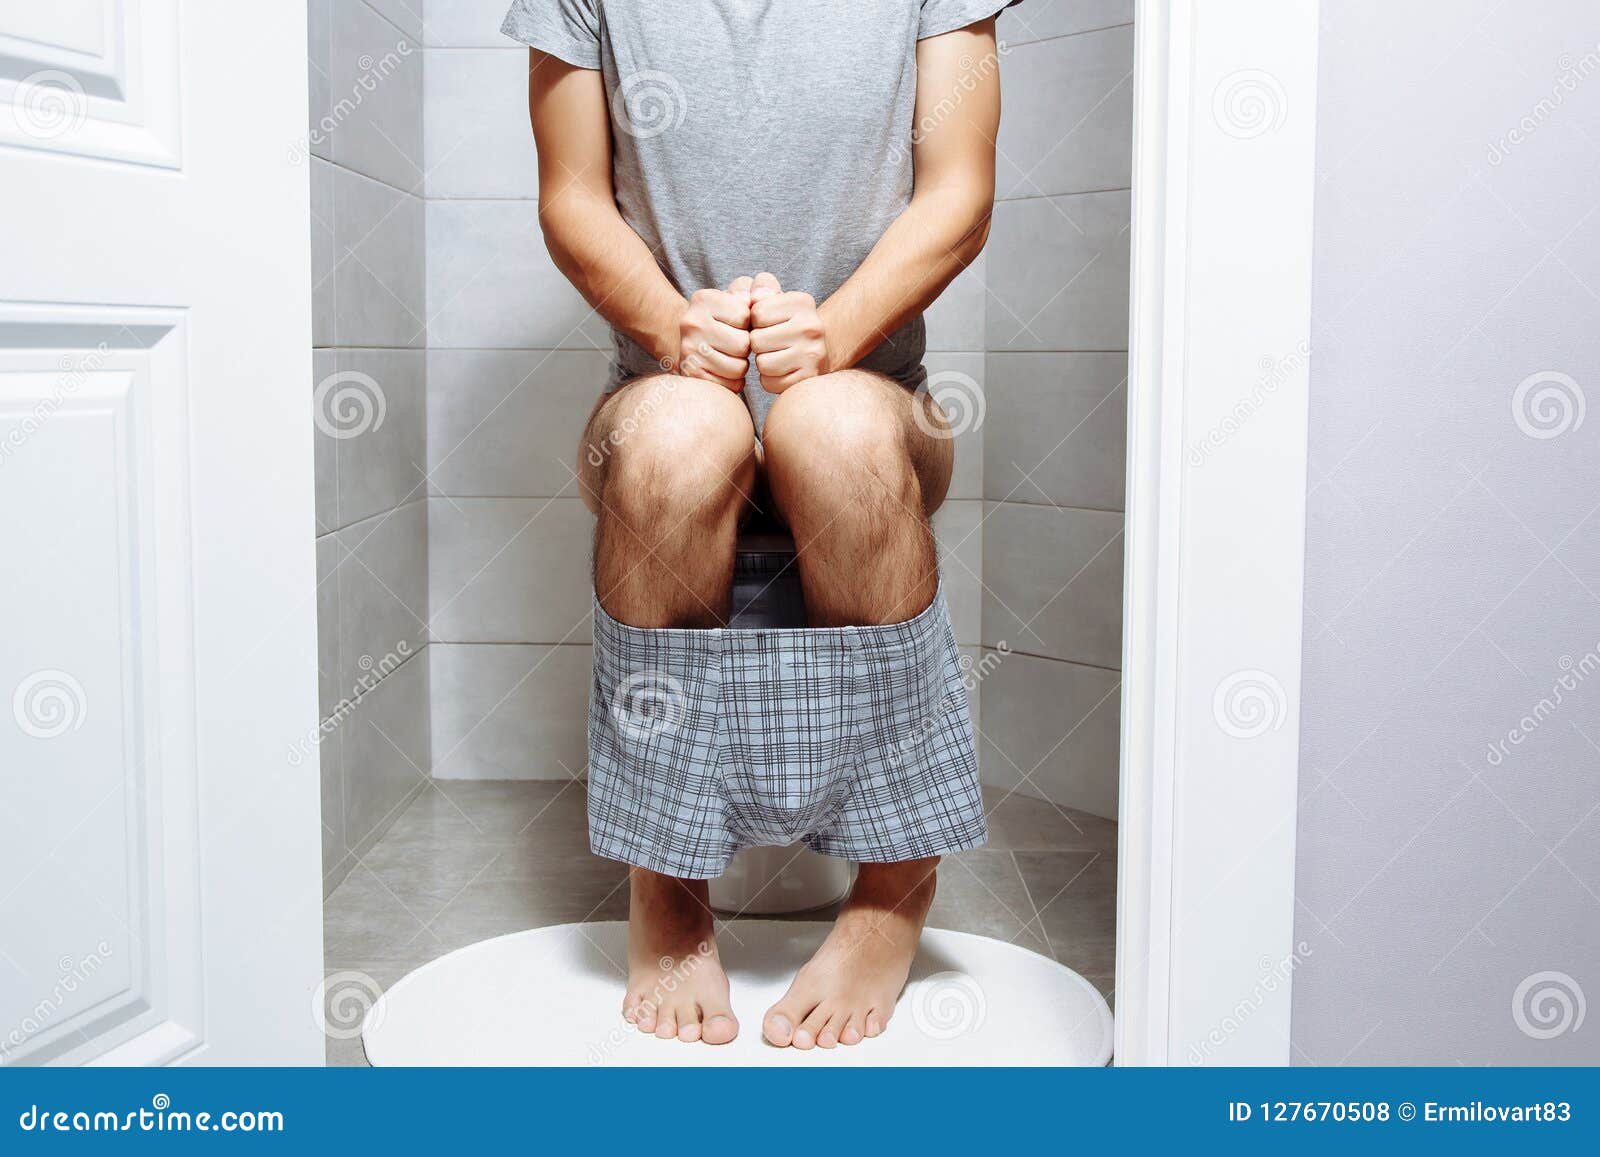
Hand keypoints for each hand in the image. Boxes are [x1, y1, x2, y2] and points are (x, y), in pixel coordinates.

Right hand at [675, 275, 753, 390]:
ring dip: (741, 366)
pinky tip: (726, 370)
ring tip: (732, 357)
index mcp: (703, 299)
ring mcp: (688, 351)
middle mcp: (691, 323)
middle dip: (746, 347)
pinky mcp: (691, 375)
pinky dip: (734, 381)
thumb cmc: (727, 318)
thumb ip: (760, 286)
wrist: (690, 339)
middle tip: (737, 343)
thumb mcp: (742, 295)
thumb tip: (760, 297)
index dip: (749, 323)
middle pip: (742, 345)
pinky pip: (730, 385)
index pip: (745, 316)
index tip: (740, 323)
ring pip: (738, 368)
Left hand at [748, 272, 830, 393]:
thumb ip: (760, 287)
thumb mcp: (776, 299)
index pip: (756, 313)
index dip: (755, 321)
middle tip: (771, 342)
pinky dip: (770, 379)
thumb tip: (754, 296)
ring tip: (777, 355)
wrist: (818, 350)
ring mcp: (813, 354)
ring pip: (763, 363)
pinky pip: (770, 383)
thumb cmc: (786, 324)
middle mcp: (812, 327)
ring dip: (763, 362)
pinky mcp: (808, 378)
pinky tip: (782, 370)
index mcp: (802, 302)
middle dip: (758, 343)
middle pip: (757, 340)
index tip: (768, 323)